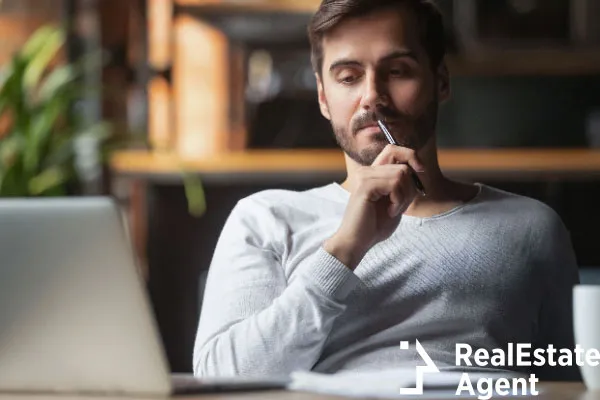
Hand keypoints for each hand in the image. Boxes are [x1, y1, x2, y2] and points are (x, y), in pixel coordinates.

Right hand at [324, 145, 424, 269]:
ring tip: (393, 210)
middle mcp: (366, 171)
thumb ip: (403, 184)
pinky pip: (395, 183)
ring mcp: (364, 176)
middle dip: (410, 188)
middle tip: (400, 205)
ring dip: (404, 197)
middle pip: (403, 165)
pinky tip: (390, 212)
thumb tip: (418, 168)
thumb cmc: (374, 226)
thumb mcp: (395, 201)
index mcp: (373, 173)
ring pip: (402, 174)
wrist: (357, 242)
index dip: (411, 155)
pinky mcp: (365, 185)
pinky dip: (398, 200)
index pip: (393, 149)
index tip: (421, 170)